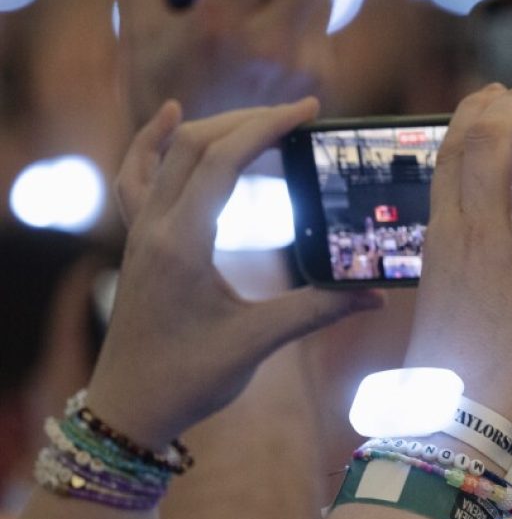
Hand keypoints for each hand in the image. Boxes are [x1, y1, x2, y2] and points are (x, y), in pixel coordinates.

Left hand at [86, 98, 380, 448]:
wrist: (129, 408)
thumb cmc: (188, 379)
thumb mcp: (257, 343)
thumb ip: (316, 311)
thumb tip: (374, 296)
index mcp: (183, 245)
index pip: (223, 161)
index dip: (268, 127)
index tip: (308, 110)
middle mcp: (154, 228)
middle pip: (195, 145)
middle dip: (249, 120)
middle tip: (299, 116)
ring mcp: (140, 233)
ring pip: (167, 153)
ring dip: (211, 126)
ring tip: (254, 115)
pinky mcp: (138, 242)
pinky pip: (137, 175)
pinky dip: (152, 140)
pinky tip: (170, 117)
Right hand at [403, 84, 511, 442]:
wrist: (465, 421)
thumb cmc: (454, 359)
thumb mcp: (444, 286)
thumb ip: (459, 242)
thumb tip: (477, 206)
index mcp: (443, 234)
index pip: (452, 148)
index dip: (477, 110)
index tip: (498, 94)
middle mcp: (479, 237)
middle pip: (489, 140)